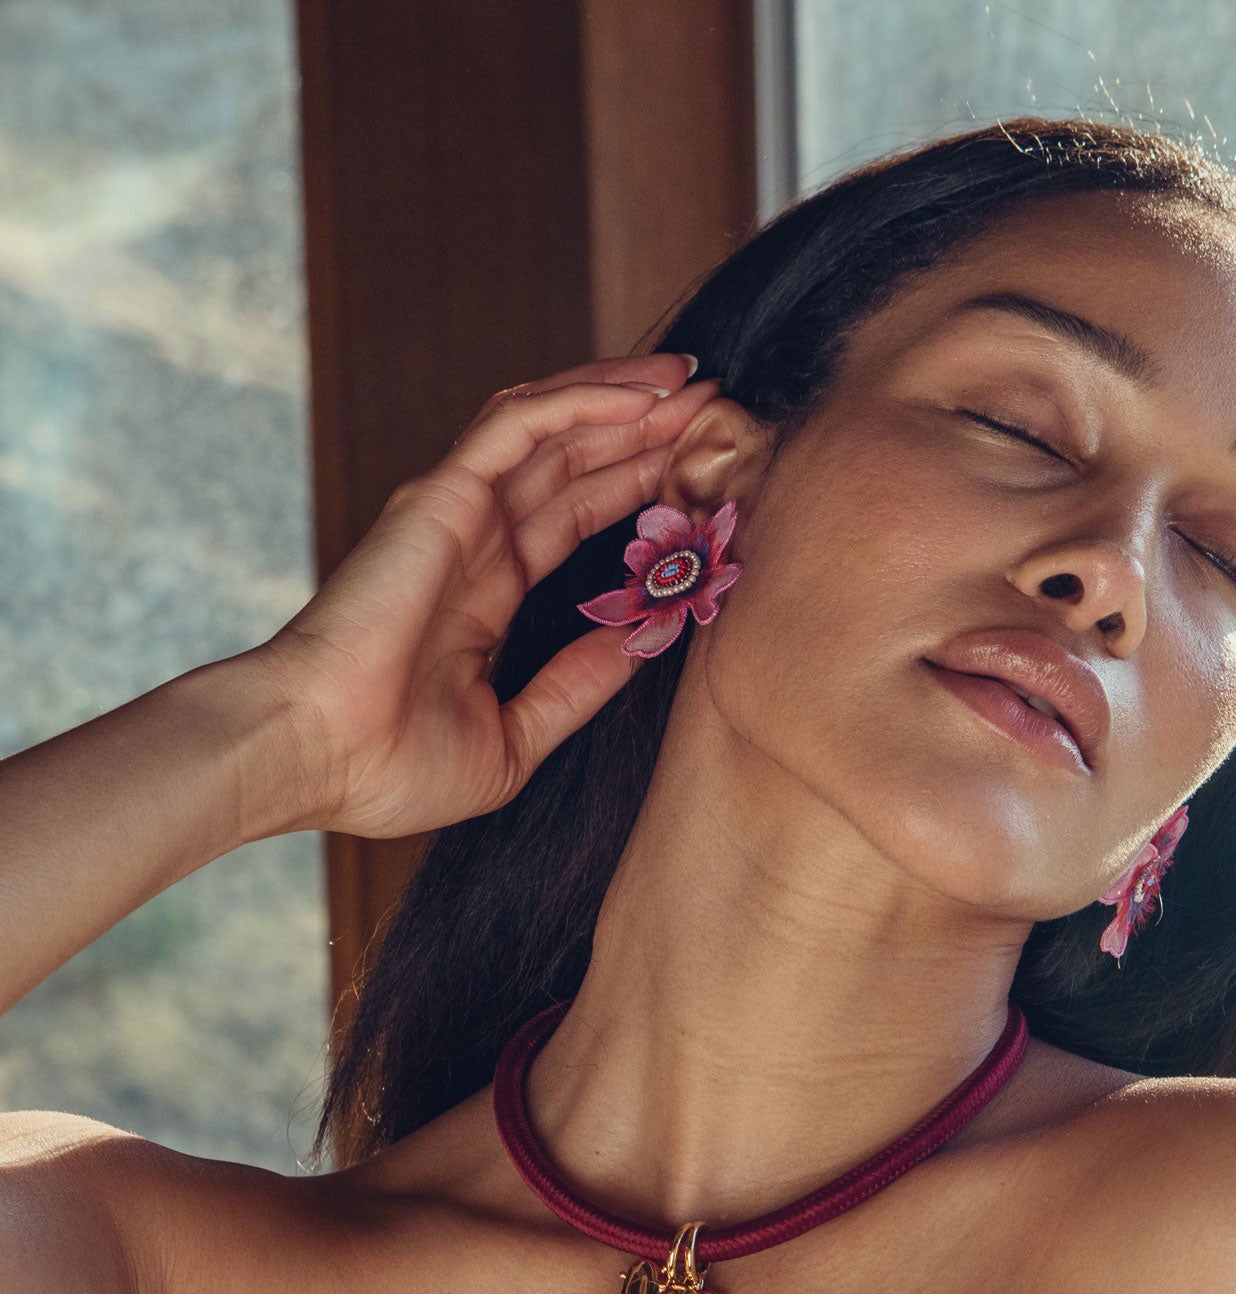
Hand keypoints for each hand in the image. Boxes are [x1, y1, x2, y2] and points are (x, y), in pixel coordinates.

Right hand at [247, 353, 718, 838]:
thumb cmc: (390, 766)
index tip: (704, 475)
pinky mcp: (440, 495)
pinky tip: (644, 395)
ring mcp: (456, 511)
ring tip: (694, 383)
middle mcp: (475, 540)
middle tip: (718, 409)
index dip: (639, 486)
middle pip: (576, 462)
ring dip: (625, 399)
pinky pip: (518, 424)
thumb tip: (644, 641)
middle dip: (648, 431)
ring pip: (553, 427)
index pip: (577, 515)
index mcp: (487, 591)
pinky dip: (582, 400)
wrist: (314, 758)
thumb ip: (579, 684)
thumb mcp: (516, 736)